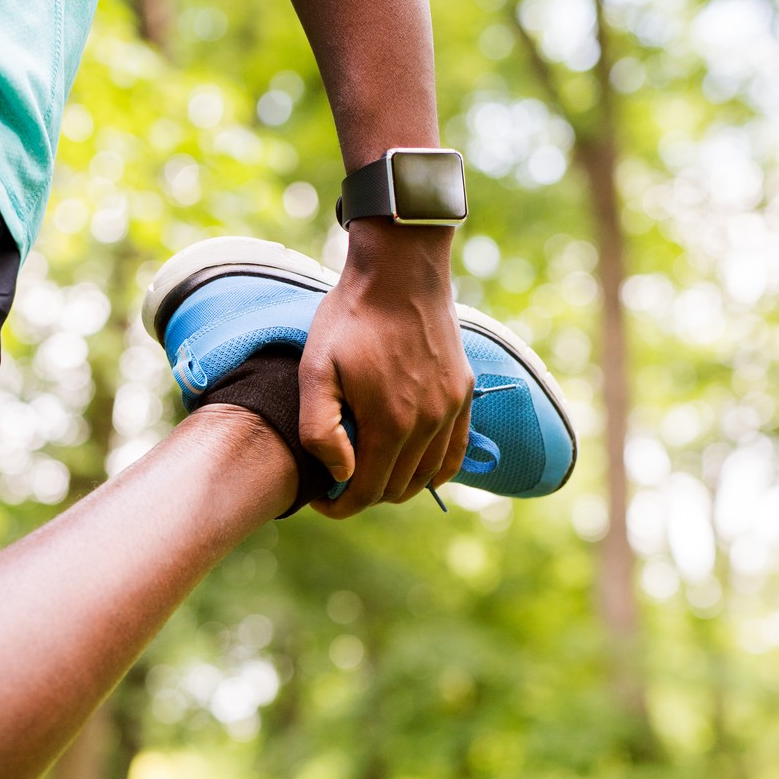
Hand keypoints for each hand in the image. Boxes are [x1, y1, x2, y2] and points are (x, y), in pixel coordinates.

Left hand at [299, 221, 472, 516]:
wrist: (400, 272)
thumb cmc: (350, 319)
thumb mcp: (315, 369)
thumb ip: (320, 429)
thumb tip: (341, 473)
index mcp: (390, 424)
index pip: (367, 492)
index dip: (340, 506)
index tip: (321, 498)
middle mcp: (428, 424)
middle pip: (397, 488)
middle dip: (364, 495)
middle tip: (338, 481)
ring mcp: (451, 409)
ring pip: (426, 475)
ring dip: (396, 484)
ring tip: (368, 470)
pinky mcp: (463, 393)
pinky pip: (455, 452)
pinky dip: (435, 470)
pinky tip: (414, 468)